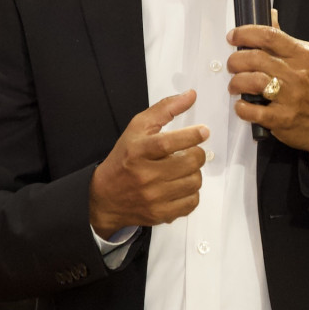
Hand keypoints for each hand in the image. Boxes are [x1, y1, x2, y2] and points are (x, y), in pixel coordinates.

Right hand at [88, 90, 208, 237]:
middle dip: (196, 154)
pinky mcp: (160, 214)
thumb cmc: (124, 158)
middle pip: (189, 164)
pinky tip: (180, 185)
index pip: (168, 143)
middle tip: (190, 152)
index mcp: (138, 151)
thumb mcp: (137, 128)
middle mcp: (145, 175)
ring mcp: (153, 197)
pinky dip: (191, 192)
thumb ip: (164, 109)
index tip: (203, 131)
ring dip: (194, 173)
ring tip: (183, 169)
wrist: (104, 197)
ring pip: (194, 182)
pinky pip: (192, 202)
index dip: (190, 136)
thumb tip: (191, 95)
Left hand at [226, 24, 308, 158]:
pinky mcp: (282, 118)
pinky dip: (242, 107)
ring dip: (236, 82)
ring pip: (252, 81)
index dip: (245, 33)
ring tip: (235, 85)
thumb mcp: (307, 58)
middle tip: (232, 65)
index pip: (269, 35)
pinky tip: (242, 105)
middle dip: (235, 60)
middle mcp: (296, 73)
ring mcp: (290, 96)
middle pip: (255, 58)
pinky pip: (253, 110)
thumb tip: (270, 16)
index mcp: (302, 54)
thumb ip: (284, 39)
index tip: (233, 36)